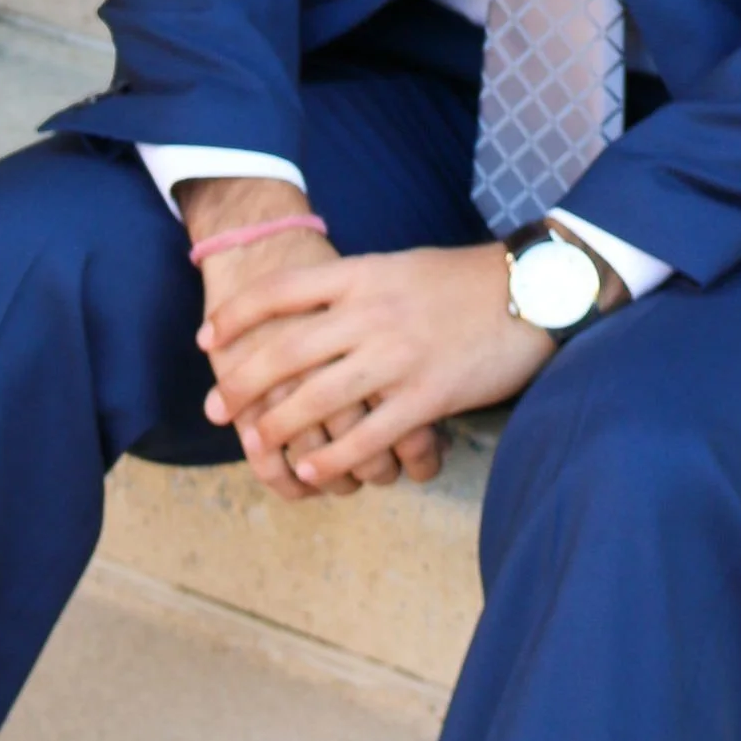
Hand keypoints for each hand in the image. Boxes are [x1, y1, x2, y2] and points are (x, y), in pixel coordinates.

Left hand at [200, 242, 556, 493]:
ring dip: (278, 427)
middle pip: (285, 349)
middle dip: (241, 382)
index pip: (281, 290)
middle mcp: (372, 313)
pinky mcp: (427, 396)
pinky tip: (315, 474)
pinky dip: (334, 460)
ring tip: (256, 445)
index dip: (237, 316)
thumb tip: (309, 308)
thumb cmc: (465, 280)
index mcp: (363, 275)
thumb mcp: (402, 267)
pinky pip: (368, 437)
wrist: (533, 290)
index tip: (208, 338)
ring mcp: (398, 356)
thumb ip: (357, 288)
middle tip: (215, 408)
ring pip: (317, 399)